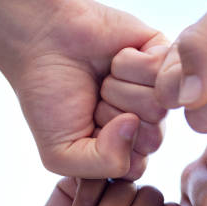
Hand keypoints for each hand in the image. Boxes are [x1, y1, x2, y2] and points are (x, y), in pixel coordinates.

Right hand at [12, 0, 168, 177]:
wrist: (41, 39)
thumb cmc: (49, 97)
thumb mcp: (61, 153)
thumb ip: (102, 164)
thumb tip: (135, 125)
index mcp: (127, 148)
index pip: (136, 165)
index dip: (106, 146)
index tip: (84, 125)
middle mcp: (148, 121)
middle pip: (152, 138)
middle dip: (112, 116)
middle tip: (94, 97)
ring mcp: (159, 90)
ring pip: (158, 106)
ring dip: (119, 89)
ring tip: (103, 77)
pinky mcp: (165, 57)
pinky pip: (161, 71)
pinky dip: (128, 63)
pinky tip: (115, 57)